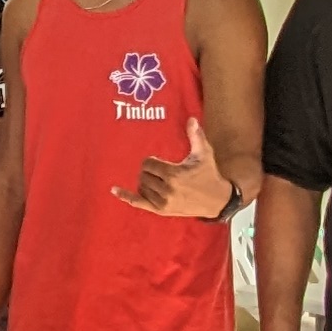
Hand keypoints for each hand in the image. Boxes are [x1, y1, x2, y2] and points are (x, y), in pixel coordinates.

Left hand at [117, 116, 233, 219]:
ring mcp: (163, 202)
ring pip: (141, 187)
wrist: (217, 200)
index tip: (159, 161)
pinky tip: (115, 190)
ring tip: (156, 179)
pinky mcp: (161, 211)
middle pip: (143, 175)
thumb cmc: (209, 174)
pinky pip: (139, 203)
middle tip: (158, 170)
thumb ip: (196, 136)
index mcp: (174, 174)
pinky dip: (126, 196)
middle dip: (148, 171)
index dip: (151, 161)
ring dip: (145, 181)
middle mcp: (167, 189)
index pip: (148, 164)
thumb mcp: (204, 154)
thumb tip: (191, 119)